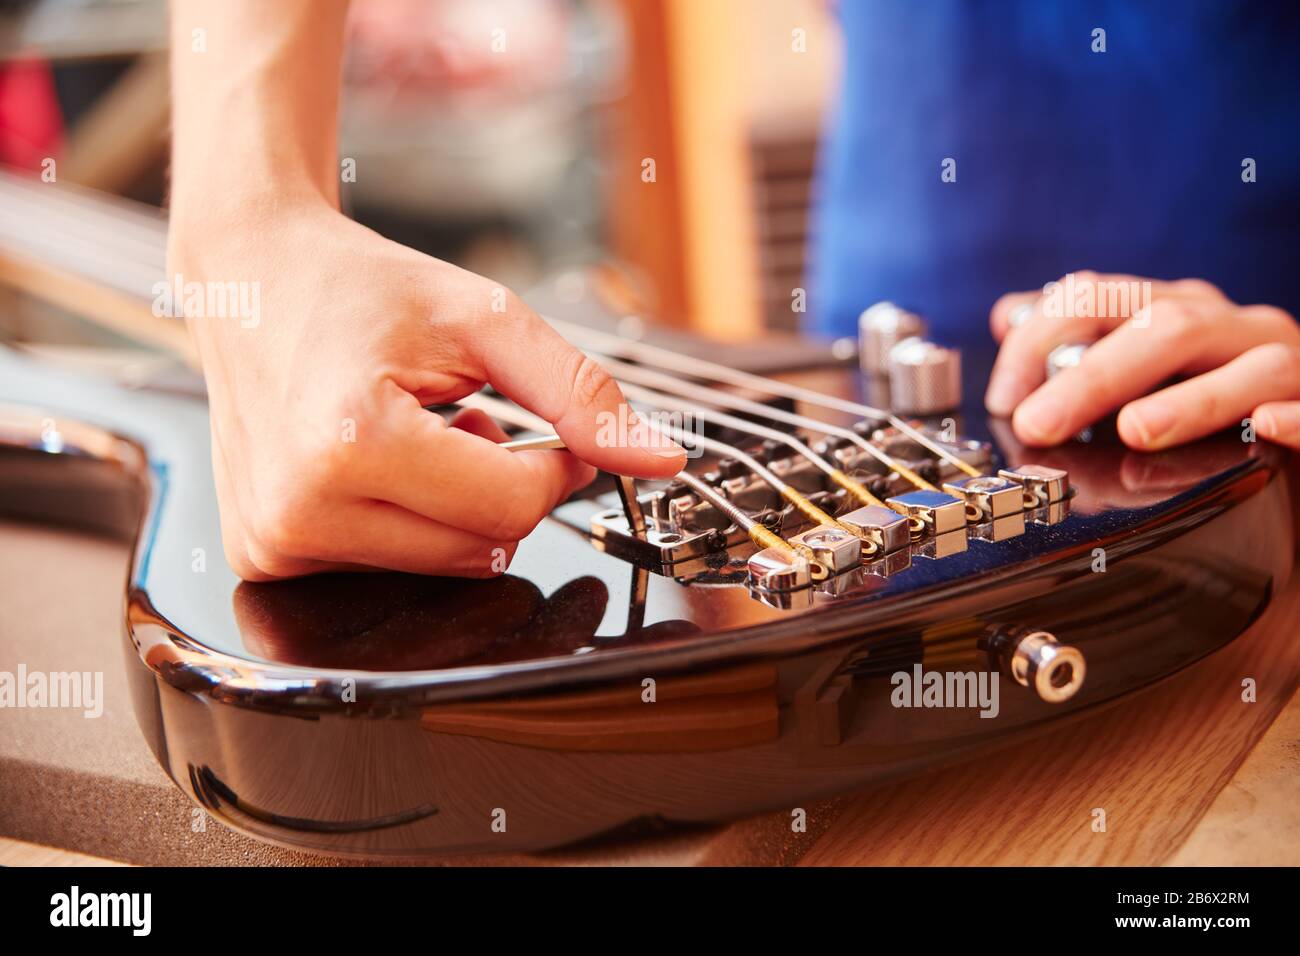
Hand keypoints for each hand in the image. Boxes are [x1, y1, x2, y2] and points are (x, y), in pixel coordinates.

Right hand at [171, 200, 683, 580]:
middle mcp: (299, 508)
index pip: (513, 508)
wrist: (250, 278)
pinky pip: (392, 570)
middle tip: (469, 421)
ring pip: (444, 568)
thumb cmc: (362, 289)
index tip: (540, 426)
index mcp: (350, 441)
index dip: (551, 467)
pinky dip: (410, 523)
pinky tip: (382, 465)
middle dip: (501, 488)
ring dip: (456, 508)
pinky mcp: (264, 557)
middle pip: (482, 548)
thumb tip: (661, 459)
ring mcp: (274, 543)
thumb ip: (580, 392)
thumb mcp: (485, 319)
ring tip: (418, 436)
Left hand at [984, 272, 1299, 449]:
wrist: (1297, 413)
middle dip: (1093, 375)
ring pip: (1245, 365)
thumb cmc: (1212, 389)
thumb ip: (1080, 338)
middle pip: (1163, 328)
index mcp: (1174, 309)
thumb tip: (1010, 315)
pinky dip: (1296, 415)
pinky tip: (1270, 425)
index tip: (1005, 399)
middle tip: (1037, 423)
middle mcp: (1229, 326)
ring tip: (1136, 430)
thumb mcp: (1141, 358)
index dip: (1040, 342)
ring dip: (1191, 399)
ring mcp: (1284, 362)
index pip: (1097, 299)